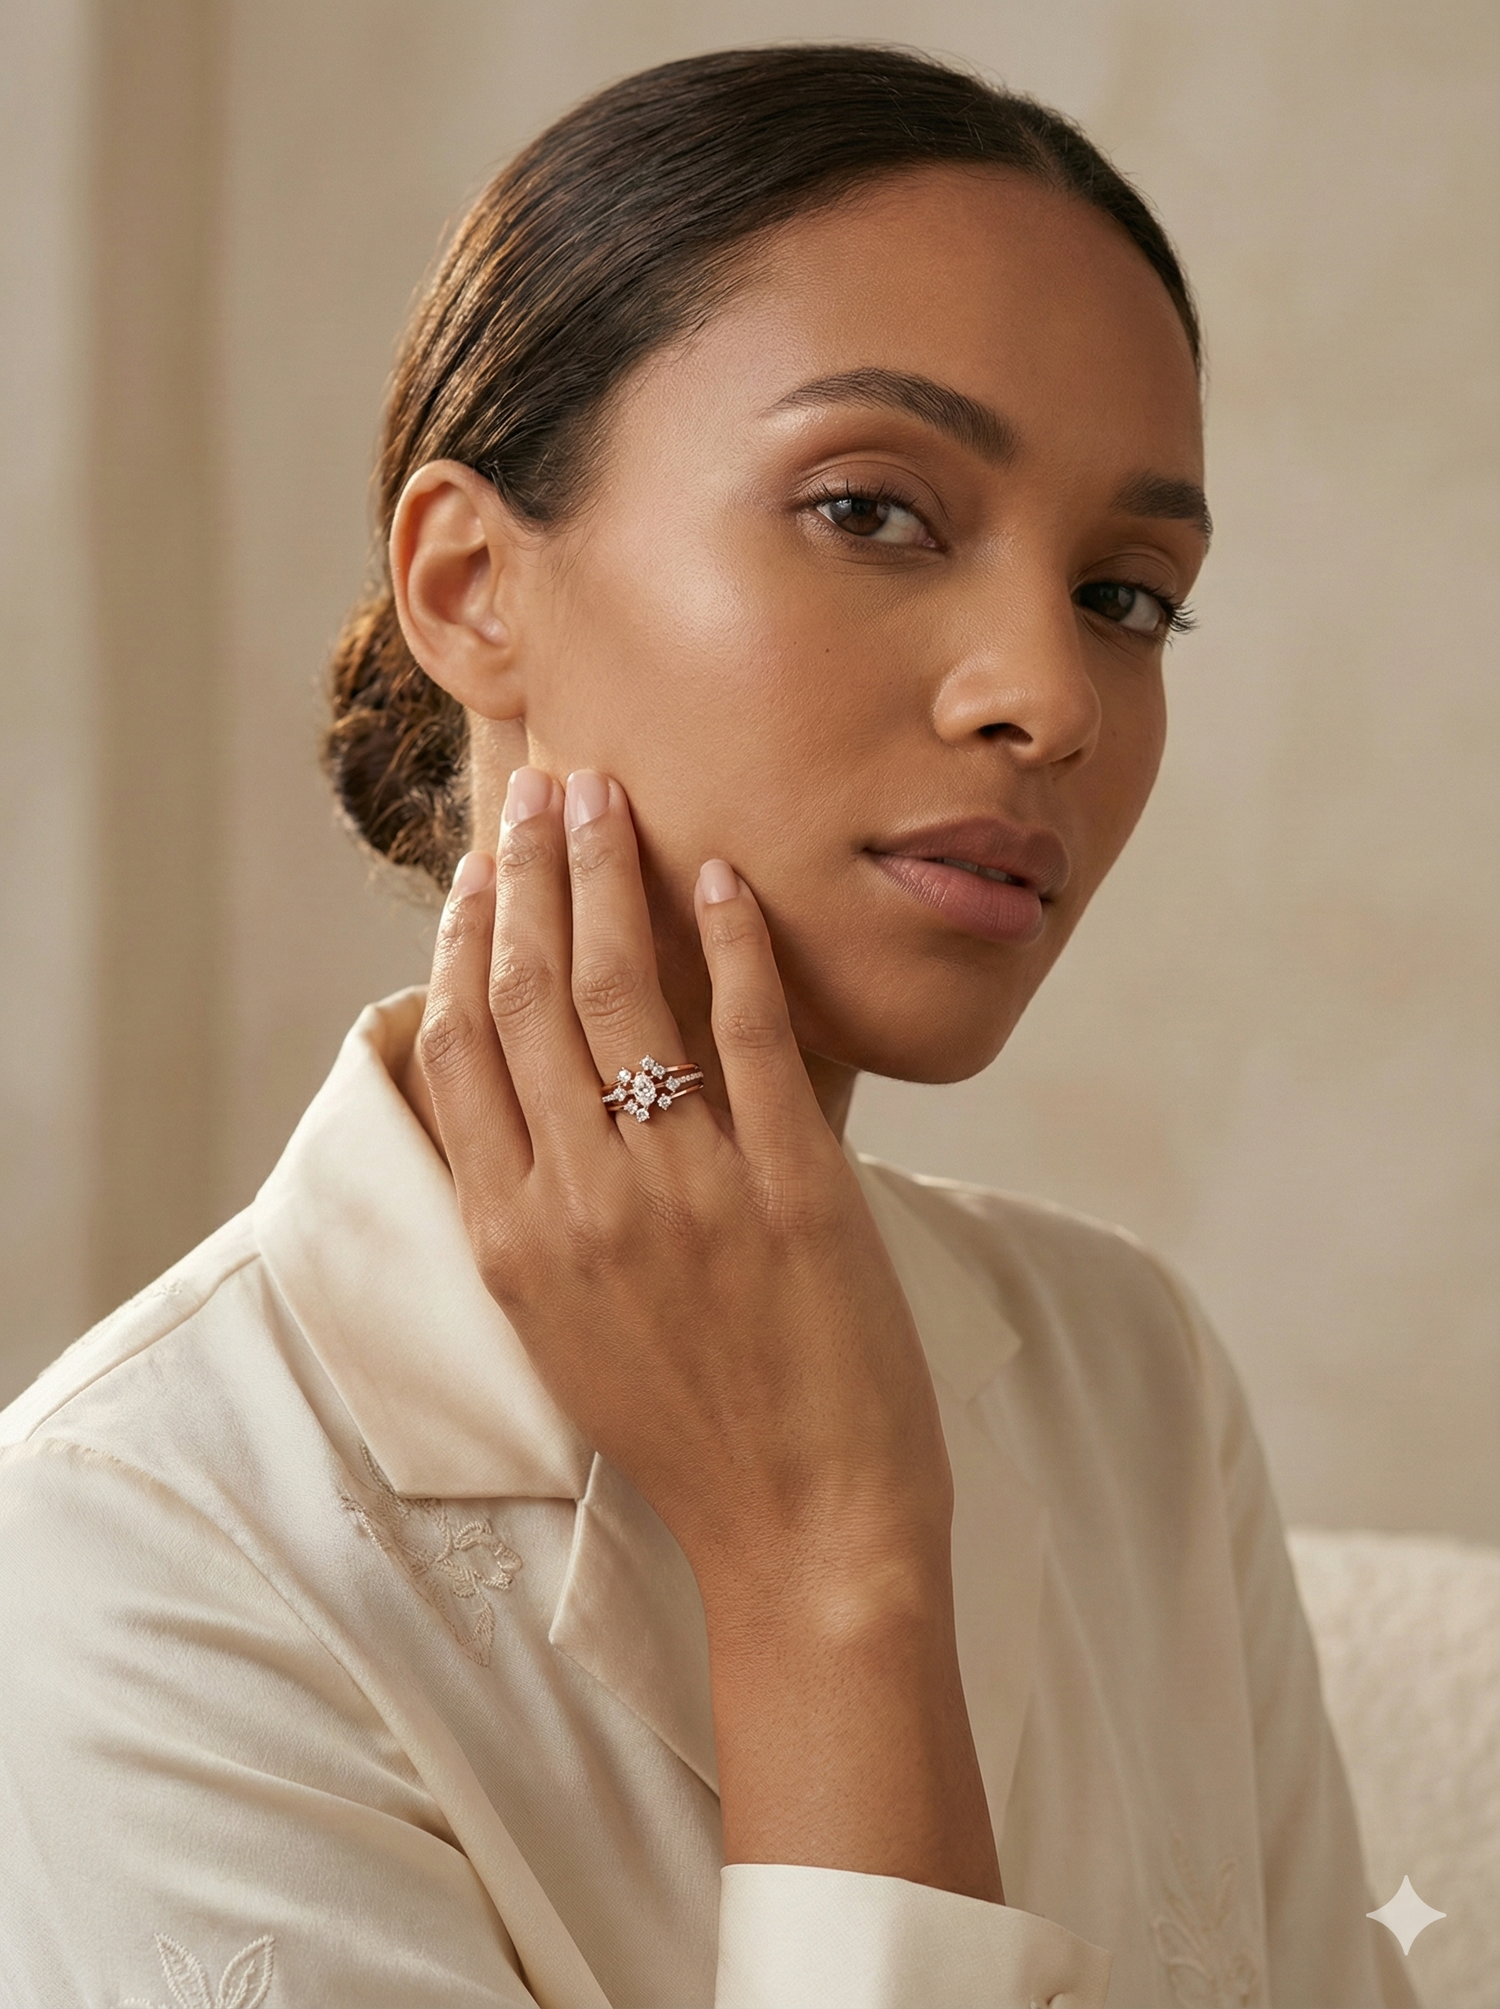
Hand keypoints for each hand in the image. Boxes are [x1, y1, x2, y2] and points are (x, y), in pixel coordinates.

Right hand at [416, 765, 1001, 1901]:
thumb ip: (531, 1212)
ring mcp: (684, 1187)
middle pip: (530, 996)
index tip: (473, 872)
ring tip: (607, 797)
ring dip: (609, 878)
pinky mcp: (793, 1184)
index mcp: (512, 1237)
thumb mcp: (565, 1330)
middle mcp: (580, 1199)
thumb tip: (525, 1097)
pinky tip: (722, 876)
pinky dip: (733, 943)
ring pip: (622, 992)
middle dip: (528, 875)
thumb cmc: (686, 1436)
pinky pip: (748, 1034)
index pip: (461, 1052)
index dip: (462, 945)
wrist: (800, 1531)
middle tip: (538, 787)